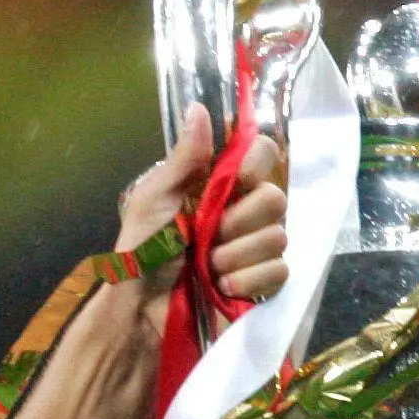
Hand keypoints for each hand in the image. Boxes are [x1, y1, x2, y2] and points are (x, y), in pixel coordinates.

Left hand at [114, 103, 289, 308]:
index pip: (264, 153)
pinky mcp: (262, 285)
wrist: (139, 310)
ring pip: (278, 238)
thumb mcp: (154, 199)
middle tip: (207, 237)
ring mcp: (255, 249)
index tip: (236, 181)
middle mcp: (244, 212)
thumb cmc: (141, 252)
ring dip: (235, 256)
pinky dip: (248, 280)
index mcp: (220, 185)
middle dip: (239, 222)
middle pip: (277, 198)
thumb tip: (199, 108)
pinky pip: (279, 273)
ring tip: (206, 268)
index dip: (257, 165)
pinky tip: (221, 287)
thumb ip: (184, 158)